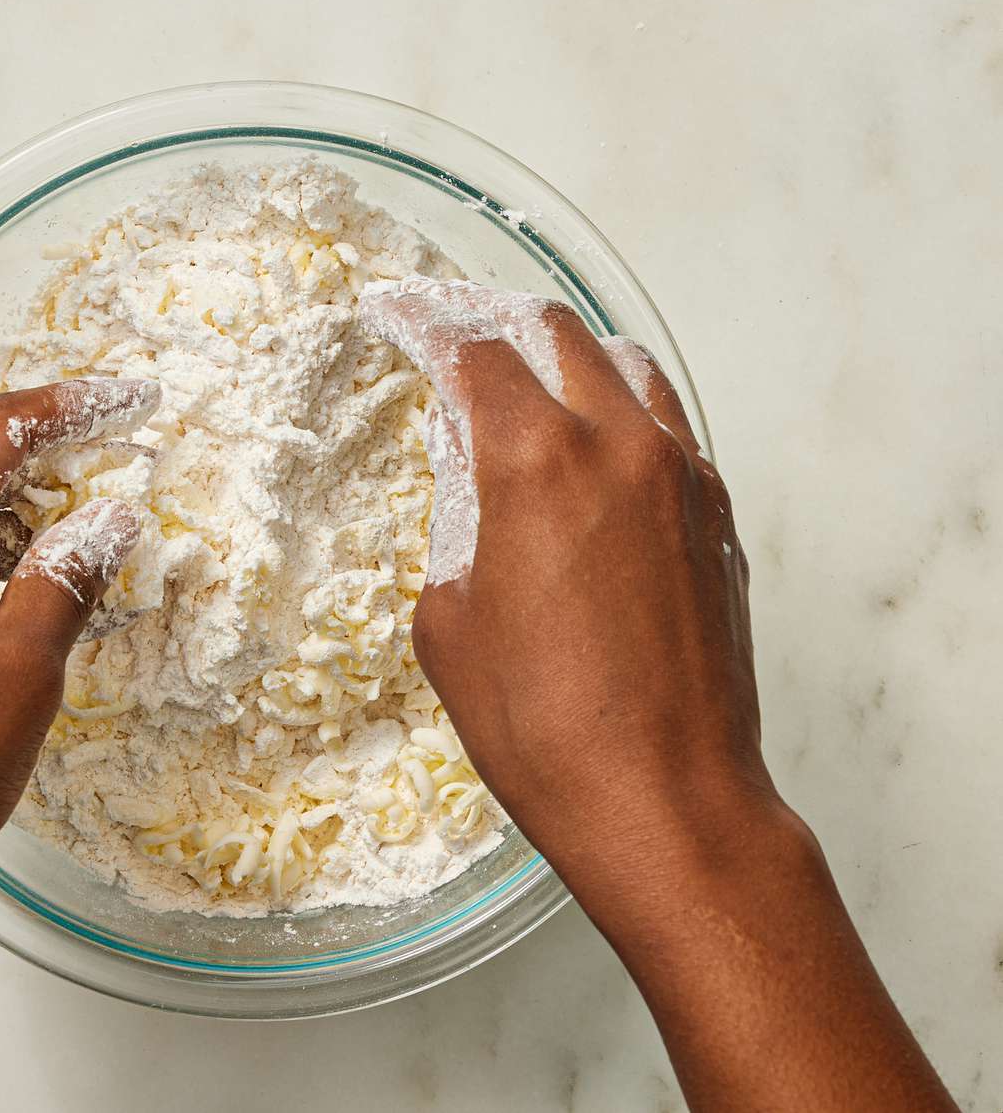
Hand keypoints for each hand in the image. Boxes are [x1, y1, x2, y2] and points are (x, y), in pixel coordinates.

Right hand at [361, 278, 955, 1112]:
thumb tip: (463, 470)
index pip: (471, 353)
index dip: (421, 324)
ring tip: (530, 375)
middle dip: (495, 321)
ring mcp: (682, 476)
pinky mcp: (718, 517)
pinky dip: (623, 409)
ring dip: (570, 355)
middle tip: (455, 332)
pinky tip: (596, 446)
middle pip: (556, 334)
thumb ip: (451, 521)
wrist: (664, 798)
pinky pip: (669, 426)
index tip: (394, 314)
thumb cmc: (540, 725)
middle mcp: (617, 444)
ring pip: (628, 366)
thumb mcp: (449, 620)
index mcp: (534, 459)